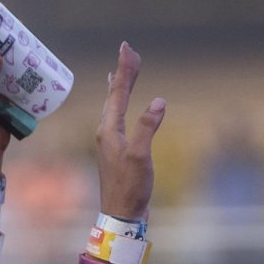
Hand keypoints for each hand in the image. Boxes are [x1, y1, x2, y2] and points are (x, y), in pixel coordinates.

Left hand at [94, 41, 164, 222]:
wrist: (122, 215)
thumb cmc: (130, 188)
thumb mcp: (140, 156)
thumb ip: (147, 128)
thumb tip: (158, 101)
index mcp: (109, 130)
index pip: (118, 93)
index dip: (125, 70)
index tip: (127, 48)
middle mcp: (105, 132)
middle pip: (115, 95)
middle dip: (123, 73)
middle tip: (128, 51)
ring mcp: (110, 141)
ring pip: (114, 105)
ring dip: (121, 86)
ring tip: (122, 71)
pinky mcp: (117, 149)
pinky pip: (117, 117)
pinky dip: (120, 103)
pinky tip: (119, 105)